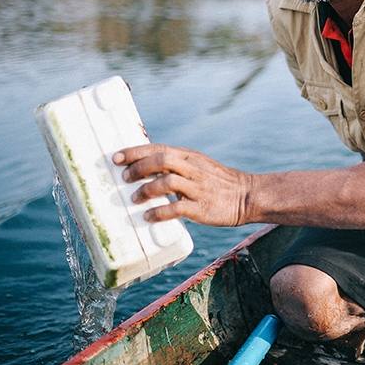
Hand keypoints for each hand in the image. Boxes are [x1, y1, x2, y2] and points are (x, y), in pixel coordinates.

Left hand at [113, 144, 252, 226]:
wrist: (247, 195)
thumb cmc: (219, 183)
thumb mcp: (200, 166)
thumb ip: (178, 166)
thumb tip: (146, 170)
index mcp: (191, 157)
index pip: (159, 148)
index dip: (135, 151)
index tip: (116, 157)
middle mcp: (193, 169)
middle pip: (161, 160)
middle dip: (138, 168)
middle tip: (124, 177)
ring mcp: (198, 188)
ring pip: (167, 182)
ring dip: (146, 190)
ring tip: (135, 199)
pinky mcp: (202, 207)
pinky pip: (176, 208)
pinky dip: (159, 212)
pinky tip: (149, 216)